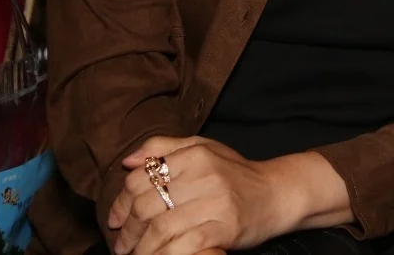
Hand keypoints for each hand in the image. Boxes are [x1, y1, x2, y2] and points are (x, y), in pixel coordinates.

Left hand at [106, 136, 307, 254]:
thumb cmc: (236, 173)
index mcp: (196, 155)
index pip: (141, 178)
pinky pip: (181, 246)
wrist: (277, 193)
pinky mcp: (224, 229)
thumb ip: (165, 149)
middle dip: (127, 230)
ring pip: (160, 229)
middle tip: (121, 244)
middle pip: (146, 206)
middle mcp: (205, 176)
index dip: (121, 202)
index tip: (115, 220)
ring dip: (141, 249)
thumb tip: (128, 161)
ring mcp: (215, 204)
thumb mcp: (204, 149)